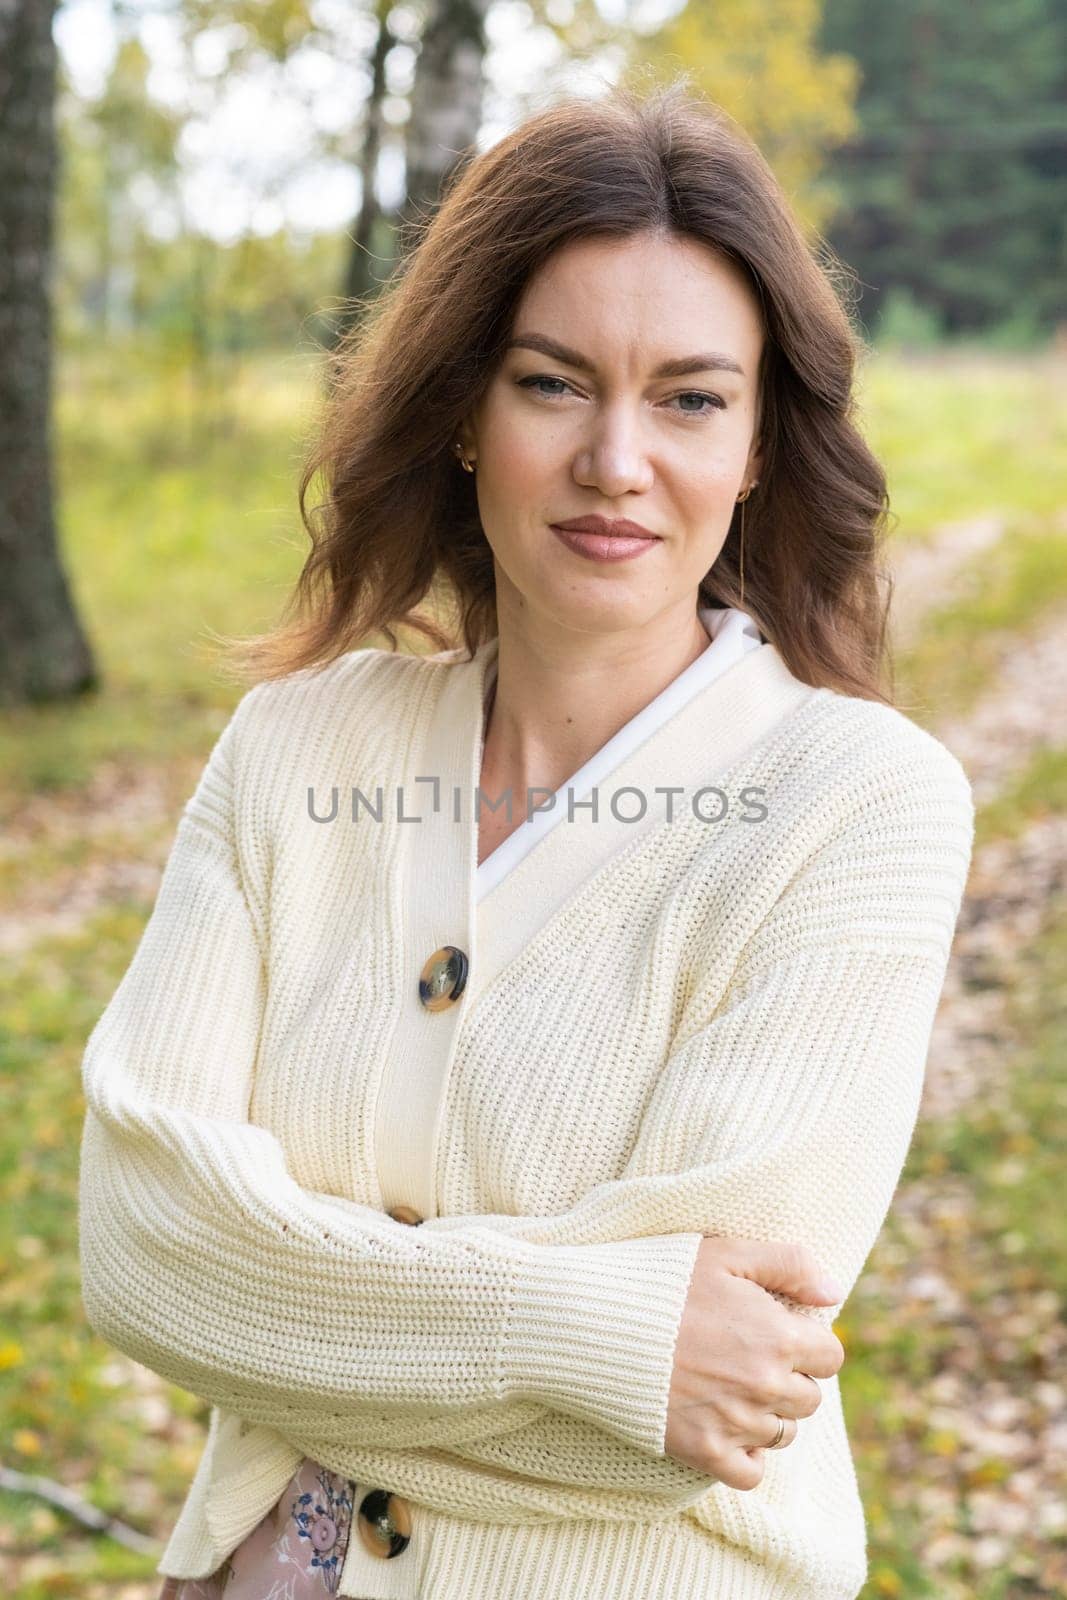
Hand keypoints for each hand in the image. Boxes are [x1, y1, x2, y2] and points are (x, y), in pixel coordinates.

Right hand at [665, 1237, 844, 1489]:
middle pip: (809, 1398)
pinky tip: (723, 1426)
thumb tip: (834, 1292)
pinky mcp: (704, 1452)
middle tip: (747, 1357)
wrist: (593, 1322)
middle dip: (788, 1378)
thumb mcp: (726, 1252)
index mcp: (777, 1336)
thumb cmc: (661, 1279)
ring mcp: (735, 1423)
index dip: (807, 1342)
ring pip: (782, 1434)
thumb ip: (789, 1264)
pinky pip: (751, 1472)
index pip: (830, 1356)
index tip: (777, 1332)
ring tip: (729, 1386)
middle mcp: (764, 1385)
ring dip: (767, 1414)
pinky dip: (745, 1456)